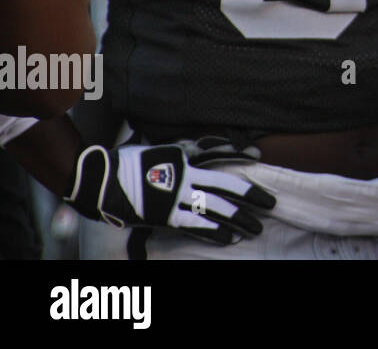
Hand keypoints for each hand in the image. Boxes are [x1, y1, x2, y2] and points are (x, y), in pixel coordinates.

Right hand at [64, 138, 274, 243]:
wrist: (99, 178)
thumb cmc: (128, 162)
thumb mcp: (160, 149)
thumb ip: (184, 149)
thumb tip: (201, 147)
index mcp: (183, 156)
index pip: (217, 153)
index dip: (237, 153)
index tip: (256, 154)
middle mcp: (185, 176)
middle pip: (225, 184)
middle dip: (251, 194)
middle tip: (271, 203)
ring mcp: (176, 196)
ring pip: (215, 207)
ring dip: (238, 218)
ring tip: (256, 227)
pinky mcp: (165, 215)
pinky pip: (195, 224)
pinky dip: (214, 231)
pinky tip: (230, 238)